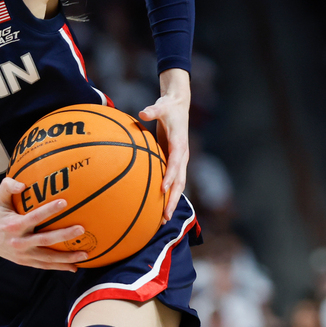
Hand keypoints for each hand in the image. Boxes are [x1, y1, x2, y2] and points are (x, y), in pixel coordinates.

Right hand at [0, 178, 87, 270]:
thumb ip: (9, 186)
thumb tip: (23, 184)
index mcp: (13, 225)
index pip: (34, 217)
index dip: (49, 210)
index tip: (64, 202)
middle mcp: (18, 242)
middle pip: (45, 240)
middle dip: (64, 235)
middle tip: (81, 229)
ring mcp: (21, 254)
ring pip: (47, 258)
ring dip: (67, 257)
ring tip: (85, 254)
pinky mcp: (23, 261)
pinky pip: (44, 265)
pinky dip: (59, 266)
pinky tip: (74, 266)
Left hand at [140, 69, 190, 222]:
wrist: (179, 106)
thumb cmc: (168, 107)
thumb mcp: (161, 107)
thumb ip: (152, 110)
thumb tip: (143, 112)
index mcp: (180, 144)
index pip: (176, 163)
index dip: (171, 176)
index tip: (163, 189)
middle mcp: (182, 156)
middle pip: (180, 182)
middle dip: (173, 199)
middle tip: (165, 217)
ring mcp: (180, 161)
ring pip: (178, 185)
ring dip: (171, 201)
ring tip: (163, 220)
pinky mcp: (174, 162)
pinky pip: (172, 181)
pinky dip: (167, 194)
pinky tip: (158, 207)